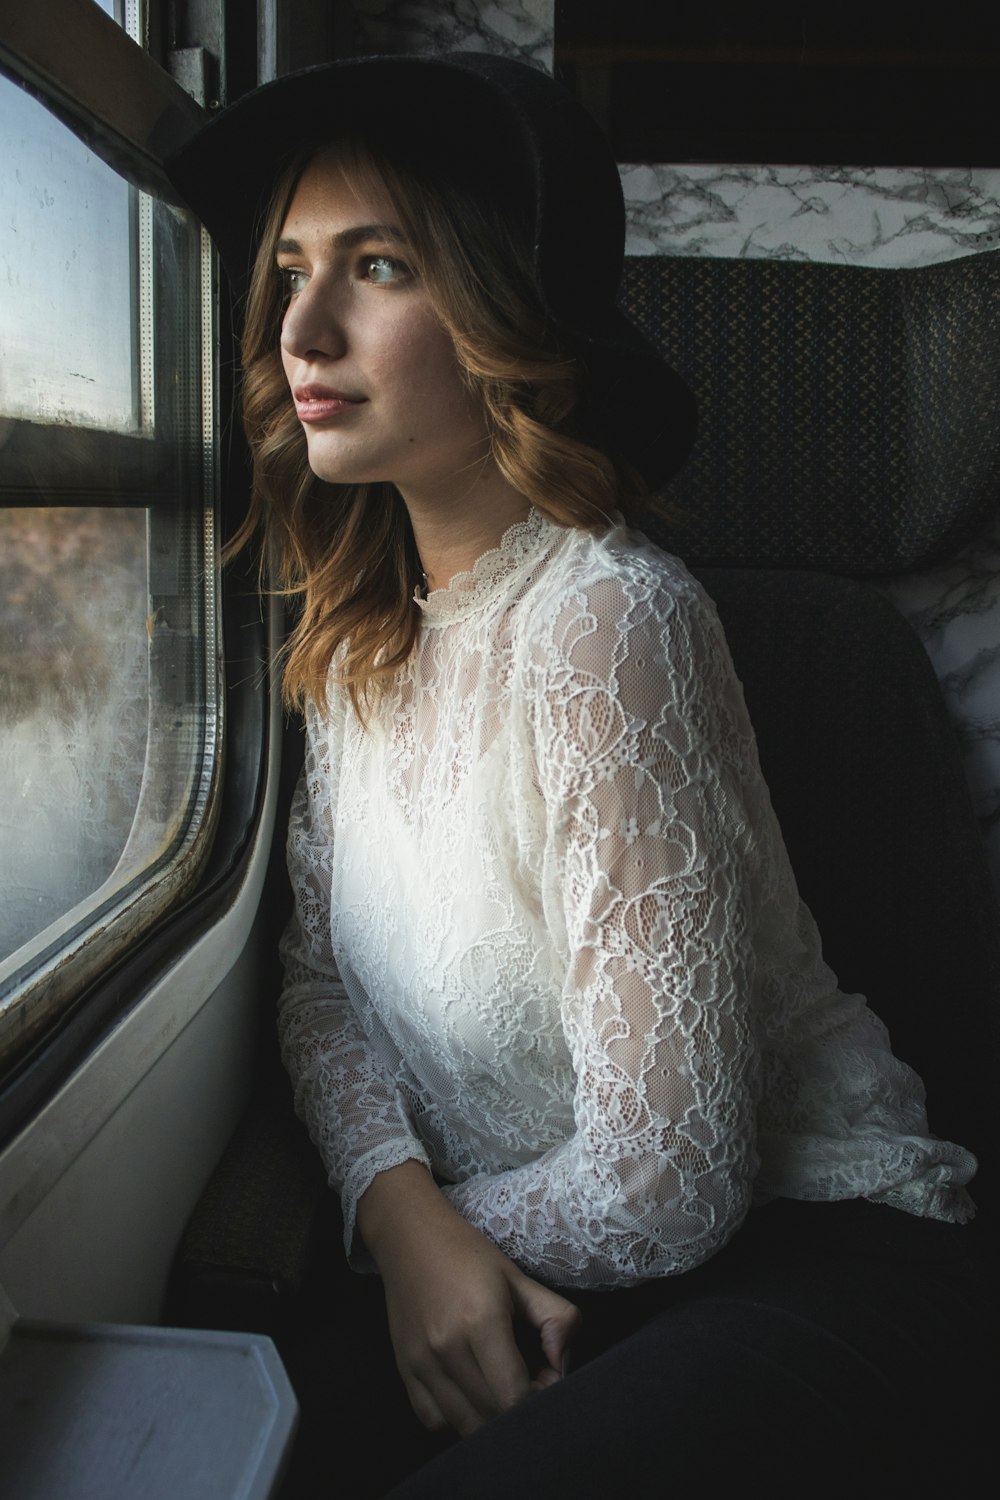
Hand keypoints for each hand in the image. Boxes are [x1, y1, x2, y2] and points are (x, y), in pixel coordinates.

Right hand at [357, 1161, 580, 1436]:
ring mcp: (420, 1363)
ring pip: (463, 1425)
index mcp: (480, 1322)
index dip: (539, 1398)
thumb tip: (565, 1363)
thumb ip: (555, 1317)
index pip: (513, 1396)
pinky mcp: (403, 1370)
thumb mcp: (518, 1278)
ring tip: (500, 1386)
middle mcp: (446, 1348)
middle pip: (491, 1415)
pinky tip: (469, 1391)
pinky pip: (434, 1419)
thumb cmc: (468, 1255)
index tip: (546, 1377)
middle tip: (529, 1380)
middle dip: (520, 1408)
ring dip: (490, 1417)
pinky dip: (456, 1418)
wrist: (409, 1237)